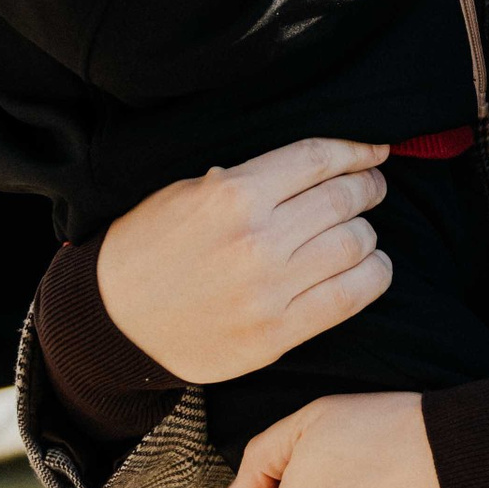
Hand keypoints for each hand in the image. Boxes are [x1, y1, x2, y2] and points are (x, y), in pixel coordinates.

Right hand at [92, 139, 391, 383]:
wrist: (114, 320)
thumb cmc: (151, 245)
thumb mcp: (188, 192)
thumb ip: (248, 178)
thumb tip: (318, 167)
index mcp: (232, 195)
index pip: (316, 159)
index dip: (355, 152)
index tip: (374, 152)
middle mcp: (256, 241)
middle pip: (343, 201)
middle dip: (367, 188)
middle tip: (371, 186)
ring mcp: (269, 292)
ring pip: (355, 246)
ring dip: (368, 231)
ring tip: (362, 228)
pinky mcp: (276, 335)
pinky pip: (349, 298)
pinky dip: (372, 275)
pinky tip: (369, 265)